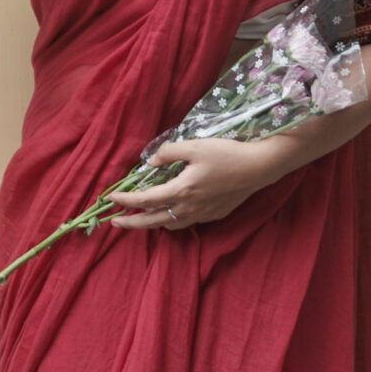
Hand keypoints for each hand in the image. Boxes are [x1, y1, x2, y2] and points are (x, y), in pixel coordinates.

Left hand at [107, 134, 297, 232]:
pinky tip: (170, 214)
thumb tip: (150, 163)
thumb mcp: (194, 146)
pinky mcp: (214, 215)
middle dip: (131, 222)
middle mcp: (189, 207)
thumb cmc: (226, 154)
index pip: (145, 200)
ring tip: (140, 219)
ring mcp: (202, 214)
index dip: (126, 200)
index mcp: (181, 190)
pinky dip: (171, 221)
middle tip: (114, 222)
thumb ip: (168, 153)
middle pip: (153, 221)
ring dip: (152, 224)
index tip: (111, 199)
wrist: (259, 168)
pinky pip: (186, 223)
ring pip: (170, 225)